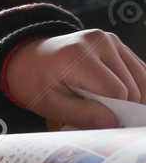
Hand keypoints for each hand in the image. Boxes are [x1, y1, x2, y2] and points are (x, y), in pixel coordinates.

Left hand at [2, 30, 145, 127]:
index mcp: (77, 55)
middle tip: (94, 111)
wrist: (28, 59)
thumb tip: (113, 123)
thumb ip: (81, 114)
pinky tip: (116, 95)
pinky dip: (135, 87)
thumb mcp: (49, 104)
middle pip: (131, 87)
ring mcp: (110, 39)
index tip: (98, 120)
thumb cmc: (35, 82)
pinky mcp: (116, 43)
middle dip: (119, 107)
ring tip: (103, 103)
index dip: (112, 112)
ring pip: (141, 79)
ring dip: (130, 98)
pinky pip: (140, 71)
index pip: (116, 91)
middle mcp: (98, 41)